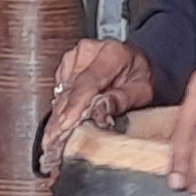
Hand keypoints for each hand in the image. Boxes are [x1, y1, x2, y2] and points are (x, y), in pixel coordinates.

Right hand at [31, 39, 149, 172]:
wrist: (135, 64)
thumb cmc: (140, 76)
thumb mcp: (142, 90)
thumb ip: (122, 100)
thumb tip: (100, 111)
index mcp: (110, 54)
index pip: (87, 82)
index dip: (75, 105)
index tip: (66, 124)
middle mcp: (88, 52)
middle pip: (70, 90)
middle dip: (61, 118)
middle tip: (54, 144)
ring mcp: (74, 58)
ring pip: (60, 93)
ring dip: (57, 118)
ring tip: (52, 141)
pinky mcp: (66, 67)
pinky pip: (59, 92)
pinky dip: (58, 111)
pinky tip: (58, 127)